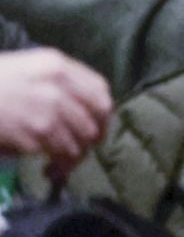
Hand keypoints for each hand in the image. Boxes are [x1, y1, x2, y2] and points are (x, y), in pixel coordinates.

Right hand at [0, 49, 111, 170]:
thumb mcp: (27, 67)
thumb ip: (58, 81)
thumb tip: (82, 107)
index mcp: (58, 66)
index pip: (100, 91)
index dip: (102, 113)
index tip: (97, 126)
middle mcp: (59, 86)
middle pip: (95, 118)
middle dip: (91, 140)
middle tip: (79, 152)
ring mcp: (48, 110)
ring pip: (80, 140)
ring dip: (74, 158)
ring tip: (60, 165)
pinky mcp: (36, 132)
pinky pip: (59, 152)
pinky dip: (59, 166)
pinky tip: (49, 170)